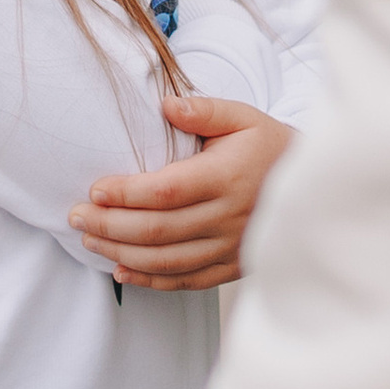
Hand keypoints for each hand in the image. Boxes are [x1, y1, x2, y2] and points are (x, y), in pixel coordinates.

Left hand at [70, 96, 292, 289]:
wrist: (314, 188)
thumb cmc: (270, 147)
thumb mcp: (244, 117)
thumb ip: (204, 110)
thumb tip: (166, 107)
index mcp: (227, 178)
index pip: (166, 191)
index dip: (126, 194)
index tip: (94, 190)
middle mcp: (228, 218)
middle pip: (158, 231)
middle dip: (109, 226)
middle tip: (75, 217)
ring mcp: (230, 248)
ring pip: (166, 261)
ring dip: (121, 253)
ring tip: (89, 240)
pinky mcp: (232, 267)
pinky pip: (185, 281)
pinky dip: (150, 280)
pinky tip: (121, 270)